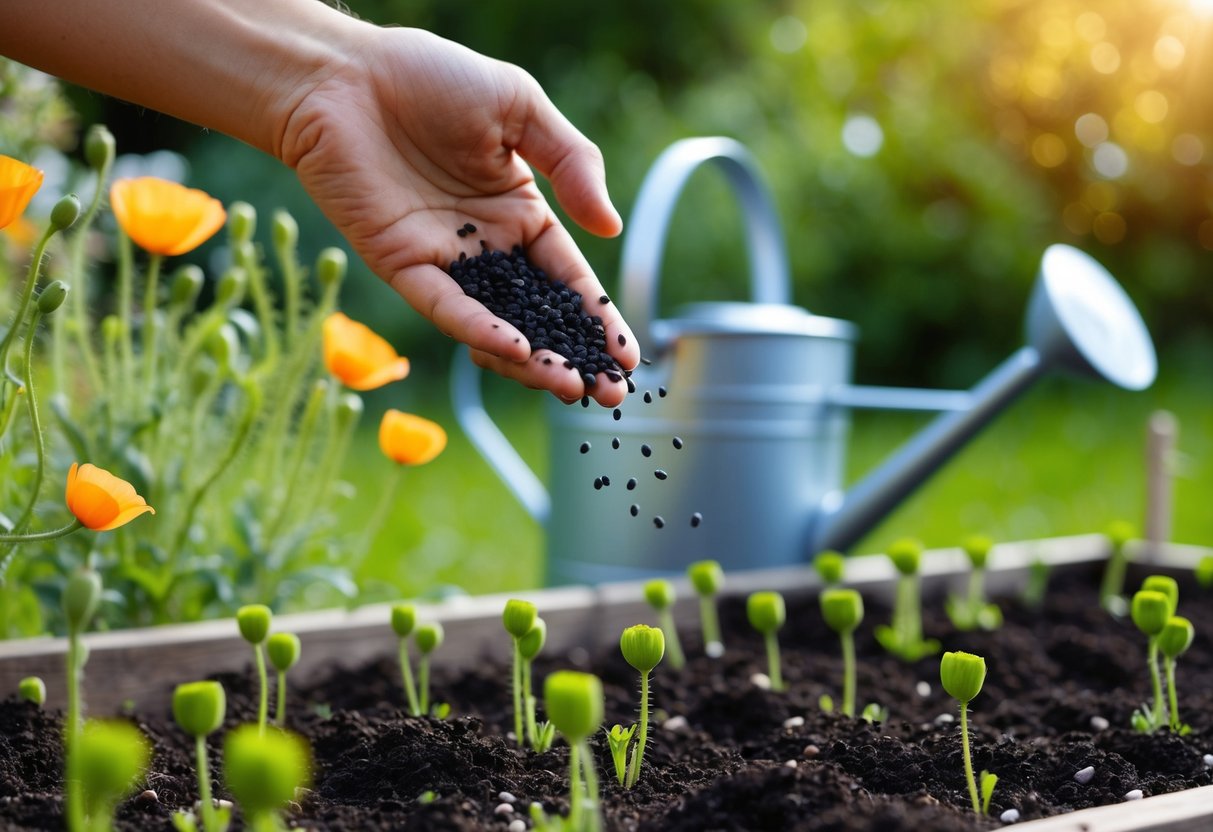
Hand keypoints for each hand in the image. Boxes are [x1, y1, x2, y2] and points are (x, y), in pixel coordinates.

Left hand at [277, 26, 636, 405]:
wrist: (344, 74)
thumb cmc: (431, 77)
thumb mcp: (521, 107)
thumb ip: (573, 163)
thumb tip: (611, 229)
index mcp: (520, 214)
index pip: (569, 280)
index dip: (599, 321)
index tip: (627, 361)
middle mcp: (485, 248)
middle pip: (539, 318)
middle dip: (575, 358)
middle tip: (608, 395)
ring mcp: (444, 262)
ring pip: (495, 326)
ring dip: (533, 361)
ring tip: (568, 385)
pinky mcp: (402, 266)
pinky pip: (447, 308)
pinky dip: (481, 331)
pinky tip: (517, 351)